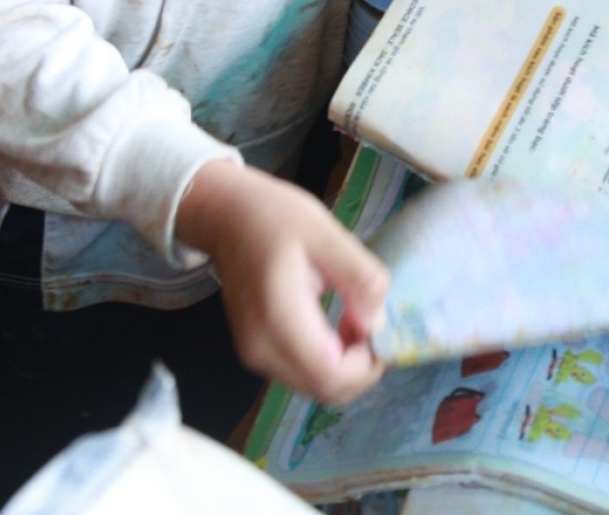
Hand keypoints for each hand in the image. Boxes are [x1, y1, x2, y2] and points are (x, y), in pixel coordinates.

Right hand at [175, 160, 386, 404]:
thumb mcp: (327, 234)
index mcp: (278, 316)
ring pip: (317, 388)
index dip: (367, 364)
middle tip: (374, 325)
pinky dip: (331, 363)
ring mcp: (256, 355)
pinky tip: (337, 328)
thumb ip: (358, 278)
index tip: (381, 328)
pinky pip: (304, 375)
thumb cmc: (275, 217)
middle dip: (362, 369)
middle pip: (326, 390)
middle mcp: (261, 348)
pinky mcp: (258, 353)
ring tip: (356, 321)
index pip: (331, 374)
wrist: (227, 218)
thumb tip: (377, 324)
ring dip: (348, 367)